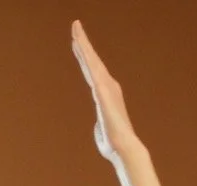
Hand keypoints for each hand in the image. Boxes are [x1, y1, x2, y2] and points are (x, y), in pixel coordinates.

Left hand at [71, 20, 137, 162]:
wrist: (122, 149)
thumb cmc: (113, 144)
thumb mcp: (101, 132)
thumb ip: (99, 124)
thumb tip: (99, 125)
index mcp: (104, 94)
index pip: (91, 71)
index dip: (84, 57)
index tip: (77, 43)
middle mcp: (107, 86)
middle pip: (91, 60)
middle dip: (83, 42)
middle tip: (75, 24)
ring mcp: (105, 87)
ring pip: (91, 61)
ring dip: (83, 43)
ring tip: (75, 28)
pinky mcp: (102, 91)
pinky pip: (91, 69)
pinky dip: (85, 56)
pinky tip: (78, 44)